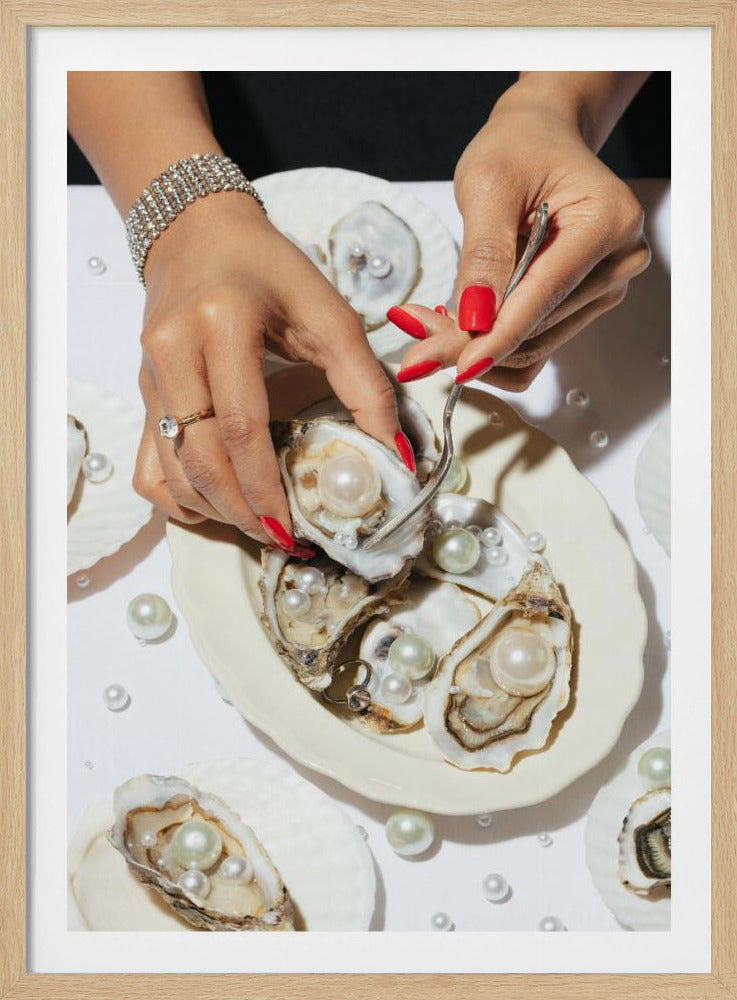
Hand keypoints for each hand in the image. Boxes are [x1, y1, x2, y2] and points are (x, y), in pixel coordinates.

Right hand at [133, 192, 413, 549]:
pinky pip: (149, 464)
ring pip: (171, 470)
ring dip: (215, 510)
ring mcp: (149, 376)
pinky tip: (217, 504)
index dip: (266, 486)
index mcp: (220, 324)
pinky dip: (180, 496)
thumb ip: (365, 380)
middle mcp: (173, 352)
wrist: (199, 236)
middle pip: (201, 458)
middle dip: (243, 512)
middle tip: (281, 539)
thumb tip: (396, 452)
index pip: (240, 426)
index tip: (294, 530)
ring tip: (258, 526)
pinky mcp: (143, 391)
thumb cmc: (269, 270)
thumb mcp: (328, 311)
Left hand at [387, 79, 650, 390]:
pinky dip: (493, 346)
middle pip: (536, 330)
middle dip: (472, 340)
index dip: (497, 338)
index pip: (545, 296)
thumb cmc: (519, 148)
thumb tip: (475, 320)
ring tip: (426, 323)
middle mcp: (617, 261)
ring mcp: (604, 288)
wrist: (539, 139)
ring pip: (532, 347)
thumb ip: (483, 255)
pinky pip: (535, 346)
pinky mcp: (582, 305)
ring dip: (476, 346)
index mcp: (607, 221)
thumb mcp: (488, 186)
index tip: (456, 366)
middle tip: (412, 330)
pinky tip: (458, 325)